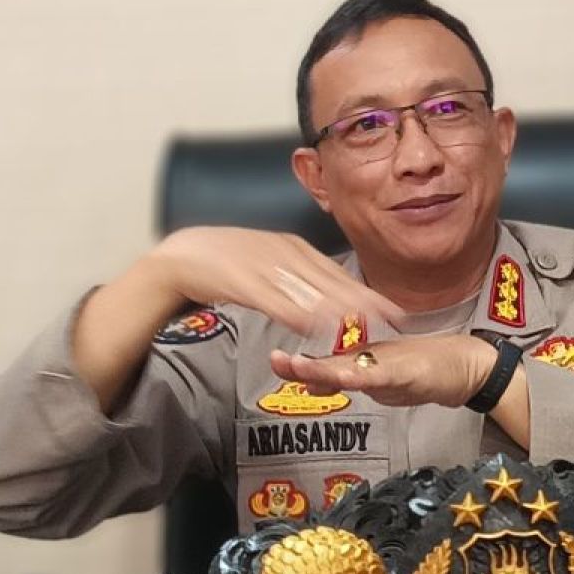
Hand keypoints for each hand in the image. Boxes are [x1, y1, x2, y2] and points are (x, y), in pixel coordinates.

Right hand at [147, 226, 403, 334]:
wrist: (182, 256)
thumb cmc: (226, 262)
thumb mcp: (269, 264)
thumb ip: (296, 280)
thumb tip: (323, 303)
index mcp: (293, 248)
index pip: (337, 273)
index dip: (365, 292)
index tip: (392, 308)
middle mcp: (285, 254)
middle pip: (330, 282)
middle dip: (363, 301)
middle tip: (391, 318)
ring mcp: (265, 267)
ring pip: (308, 290)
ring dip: (337, 308)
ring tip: (365, 325)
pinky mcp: (243, 282)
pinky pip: (273, 299)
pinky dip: (294, 311)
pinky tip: (313, 325)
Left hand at [269, 335, 497, 407]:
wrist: (467, 365)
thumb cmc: (426, 372)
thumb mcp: (382, 383)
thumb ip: (349, 381)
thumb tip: (312, 384)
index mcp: (363, 361)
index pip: (326, 364)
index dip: (299, 364)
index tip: (275, 360)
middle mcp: (371, 359)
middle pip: (332, 363)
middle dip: (303, 364)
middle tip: (276, 359)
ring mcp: (389, 364)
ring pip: (352, 367)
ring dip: (325, 367)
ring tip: (299, 365)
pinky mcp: (408, 372)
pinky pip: (382, 375)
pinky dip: (364, 376)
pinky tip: (349, 377)